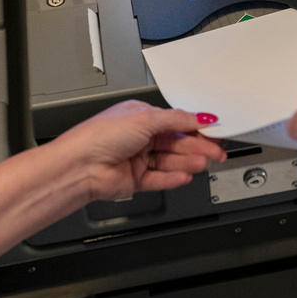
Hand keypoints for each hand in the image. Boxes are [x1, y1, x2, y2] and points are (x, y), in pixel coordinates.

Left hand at [54, 100, 226, 202]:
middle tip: (217, 152)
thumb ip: (176, 120)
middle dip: (197, 147)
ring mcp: (137, 159)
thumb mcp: (145, 118)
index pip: (175, 122)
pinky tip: (186, 176)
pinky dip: (173, 178)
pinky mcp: (135, 180)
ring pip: (170, 161)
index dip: (195, 128)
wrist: (79, 166)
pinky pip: (160, 179)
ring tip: (202, 163)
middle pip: (176, 143)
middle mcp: (139, 138)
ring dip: (187, 162)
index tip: (214, 133)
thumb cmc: (99, 136)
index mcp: (140, 117)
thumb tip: (199, 117)